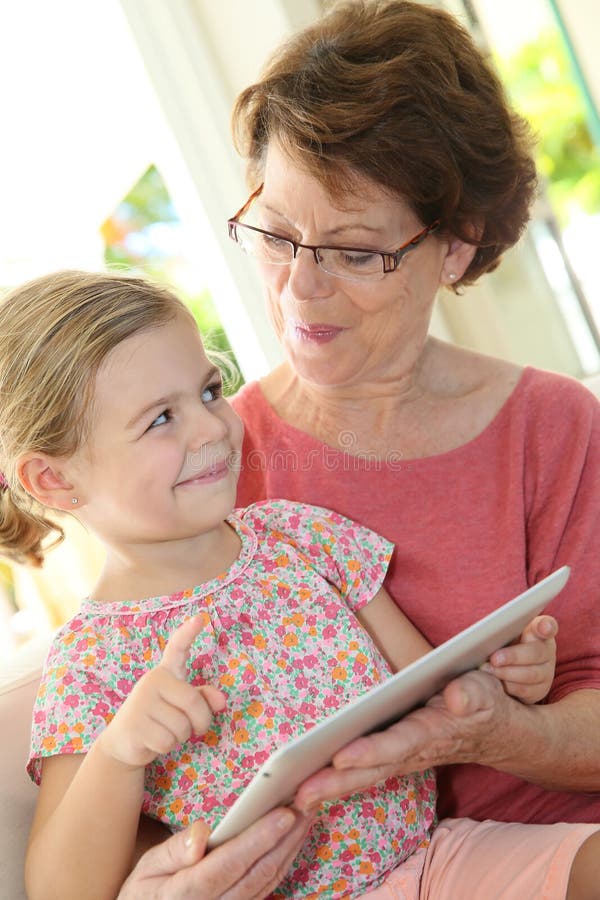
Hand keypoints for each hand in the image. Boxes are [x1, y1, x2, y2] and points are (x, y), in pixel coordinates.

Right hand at [98, 615, 225, 767]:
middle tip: (197, 730)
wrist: (122, 743)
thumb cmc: (159, 719)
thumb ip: (203, 699)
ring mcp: (140, 702)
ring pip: (181, 725)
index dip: (188, 633)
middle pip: (192, 701)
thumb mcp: (181, 706)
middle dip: (202, 721)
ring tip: (167, 733)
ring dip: (181, 737)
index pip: (177, 649)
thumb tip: (221, 700)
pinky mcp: (134, 725)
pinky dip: (167, 747)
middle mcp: (151, 682)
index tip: (200, 618)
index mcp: (165, 673)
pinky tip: (154, 742)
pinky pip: (167, 741)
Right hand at [117, 808, 313, 899]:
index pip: (229, 864)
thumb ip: (174, 850)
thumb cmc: (144, 892)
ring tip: (306, 817)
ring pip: (267, 881)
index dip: (258, 839)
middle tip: (307, 806)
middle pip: (256, 873)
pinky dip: (283, 863)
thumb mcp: (147, 868)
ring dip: (290, 849)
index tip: (284, 815)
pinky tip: (293, 841)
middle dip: (285, 839)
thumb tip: (202, 834)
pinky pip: (266, 888)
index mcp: (186, 894)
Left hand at [294, 669, 517, 810]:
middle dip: (337, 782)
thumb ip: (471, 692)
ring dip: (332, 786)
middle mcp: (414, 751)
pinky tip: (312, 786)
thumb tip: (456, 695)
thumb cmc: (484, 703)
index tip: (342, 755)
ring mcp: (404, 756)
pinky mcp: (396, 755)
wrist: (496, 728)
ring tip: (294, 795)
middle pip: (372, 770)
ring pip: (364, 775)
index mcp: (432, 732)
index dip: (371, 751)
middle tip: (300, 794)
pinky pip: (364, 772)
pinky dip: (338, 780)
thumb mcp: (484, 690)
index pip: (397, 744)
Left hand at [482, 614, 557, 703]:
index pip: (548, 626)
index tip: (543, 627)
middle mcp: (547, 651)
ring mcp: (546, 672)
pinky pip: (526, 690)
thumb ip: (503, 627)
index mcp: (540, 631)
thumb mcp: (506, 631)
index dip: (546, 626)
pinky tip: (496, 682)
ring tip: (489, 669)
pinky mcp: (540, 690)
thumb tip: (485, 630)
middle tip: (494, 658)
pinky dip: (509, 686)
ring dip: (508, 673)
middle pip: (536, 652)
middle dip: (513, 656)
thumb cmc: (505, 642)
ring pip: (531, 674)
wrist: (510, 666)